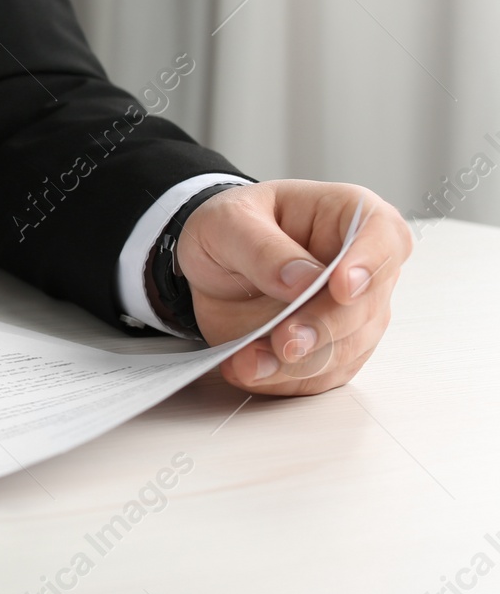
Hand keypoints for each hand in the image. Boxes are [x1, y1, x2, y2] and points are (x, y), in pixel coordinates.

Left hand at [174, 180, 411, 395]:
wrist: (211, 264)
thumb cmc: (232, 227)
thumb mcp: (228, 222)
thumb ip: (263, 248)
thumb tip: (303, 279)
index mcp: (350, 215)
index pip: (382, 236)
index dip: (368, 264)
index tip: (342, 288)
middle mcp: (364, 267)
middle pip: (367, 306)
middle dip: (324, 328)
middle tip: (285, 340)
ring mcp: (354, 313)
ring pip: (347, 349)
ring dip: (299, 363)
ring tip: (250, 361)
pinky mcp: (334, 350)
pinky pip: (321, 375)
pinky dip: (283, 378)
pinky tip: (248, 368)